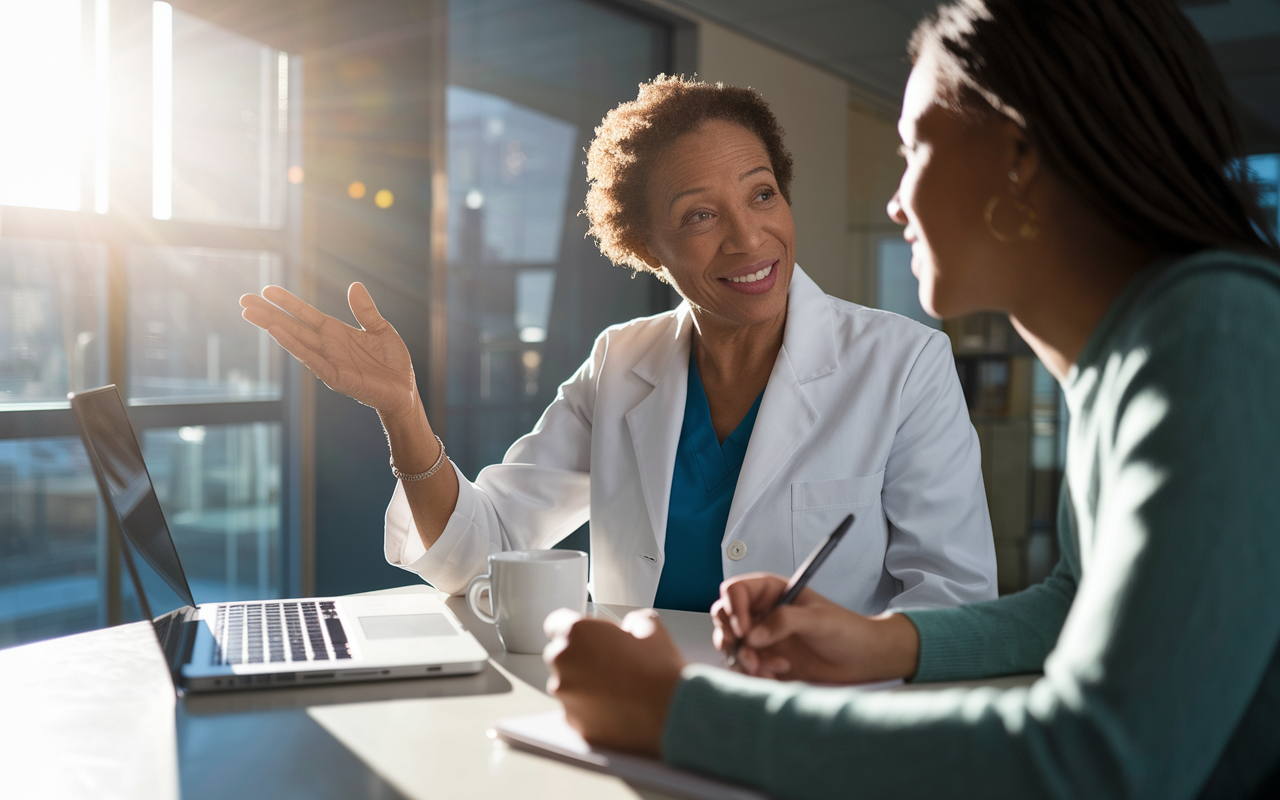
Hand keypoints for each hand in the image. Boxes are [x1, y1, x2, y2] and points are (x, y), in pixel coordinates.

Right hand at [240, 283, 419, 421]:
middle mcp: (327, 346)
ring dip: (273, 326)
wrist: (405, 392)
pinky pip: (310, 358)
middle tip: (243, 300)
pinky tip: (277, 332)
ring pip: (295, 340)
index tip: (266, 290)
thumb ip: (365, 310)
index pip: (306, 314)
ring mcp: (328, 361)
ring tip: (251, 314)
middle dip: (268, 313)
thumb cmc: (393, 364)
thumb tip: (354, 285)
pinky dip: (294, 345)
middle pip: (292, 325)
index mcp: (336, 333)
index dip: (287, 302)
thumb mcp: (381, 330)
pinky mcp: (335, 377)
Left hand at [543, 608, 684, 757]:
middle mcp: (563, 662)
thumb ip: (631, 622)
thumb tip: (631, 628)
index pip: (556, 623)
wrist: (672, 712)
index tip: (587, 636)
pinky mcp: (573, 722)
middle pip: (560, 655)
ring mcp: (565, 695)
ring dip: (583, 684)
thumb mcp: (650, 628)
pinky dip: (589, 708)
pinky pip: (575, 710)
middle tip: (609, 663)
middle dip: (579, 657)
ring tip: (616, 688)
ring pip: (566, 685)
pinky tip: (615, 707)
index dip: (575, 629)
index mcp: (576, 633)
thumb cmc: (659, 669)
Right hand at [712, 572, 919, 682]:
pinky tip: (777, 673)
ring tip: (765, 668)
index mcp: (771, 592)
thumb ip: (784, 621)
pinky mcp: (765, 659)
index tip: (745, 630)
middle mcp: (761, 612)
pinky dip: (753, 673)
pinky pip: (743, 666)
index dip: (733, 609)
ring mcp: (761, 637)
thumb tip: (753, 635)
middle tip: (748, 652)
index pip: (735, 591)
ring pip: (730, 645)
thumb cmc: (846, 630)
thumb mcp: (817, 619)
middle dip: (730, 637)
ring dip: (741, 659)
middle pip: (723, 617)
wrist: (861, 659)